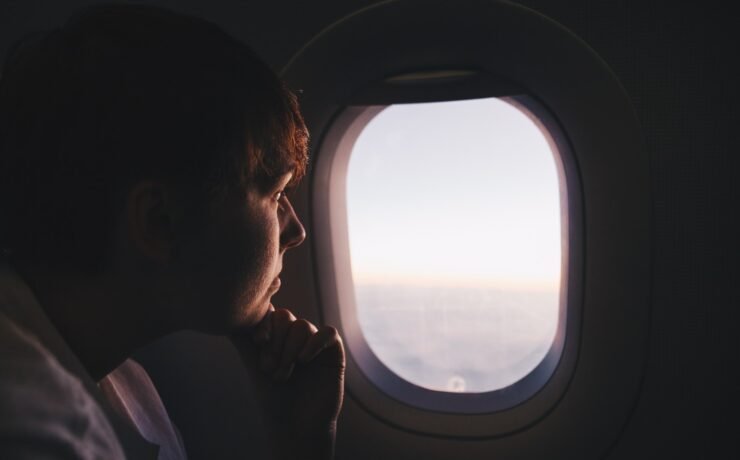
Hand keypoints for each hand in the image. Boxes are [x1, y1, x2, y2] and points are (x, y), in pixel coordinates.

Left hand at [230, 305, 344, 459]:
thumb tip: (226, 318)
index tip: (259, 342)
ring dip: (290, 349)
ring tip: (284, 373)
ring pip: (303, 326)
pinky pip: (328, 333)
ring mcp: (314, 343)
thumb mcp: (253, 367)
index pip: (269, 314)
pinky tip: (304, 360)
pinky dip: (315, 342)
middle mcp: (294, 337)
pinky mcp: (332, 352)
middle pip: (285, 317)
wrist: (295, 425)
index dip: (263, 324)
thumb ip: (244, 341)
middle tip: (269, 367)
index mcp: (276, 337)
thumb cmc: (273, 399)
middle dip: (276, 341)